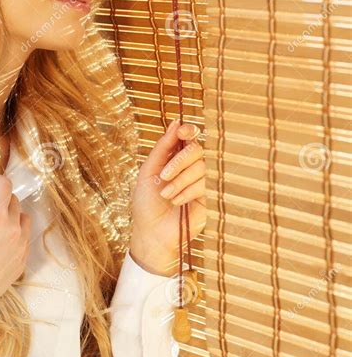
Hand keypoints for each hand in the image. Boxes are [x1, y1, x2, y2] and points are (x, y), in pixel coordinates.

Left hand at [129, 120, 205, 275]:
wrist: (151, 233)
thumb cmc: (147, 204)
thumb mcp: (148, 171)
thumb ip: (162, 147)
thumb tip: (175, 123)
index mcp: (176, 158)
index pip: (190, 137)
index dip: (188, 131)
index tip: (181, 132)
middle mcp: (191, 168)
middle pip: (197, 150)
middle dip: (180, 161)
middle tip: (163, 175)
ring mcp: (202, 182)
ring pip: (201, 167)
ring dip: (180, 180)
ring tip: (166, 194)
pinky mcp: (210, 198)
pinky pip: (205, 184)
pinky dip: (187, 191)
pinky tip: (176, 201)